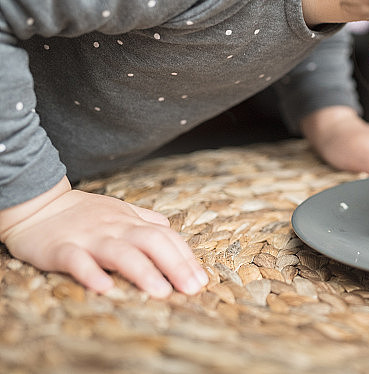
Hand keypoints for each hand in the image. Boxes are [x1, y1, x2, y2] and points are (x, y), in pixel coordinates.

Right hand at [0, 176, 207, 297]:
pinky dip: (91, 273)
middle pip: (151, 243)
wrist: (37, 205)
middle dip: (175, 265)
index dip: (185, 258)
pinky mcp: (61, 249)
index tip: (201, 280)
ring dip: (143, 271)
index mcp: (130, 222)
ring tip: (161, 292)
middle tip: (191, 289)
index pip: (166, 238)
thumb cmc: (83, 213)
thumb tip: (169, 227)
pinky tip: (104, 288)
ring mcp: (89, 238)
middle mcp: (115, 229)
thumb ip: (144, 219)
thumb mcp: (119, 211)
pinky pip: (78, 261)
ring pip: (120, 252)